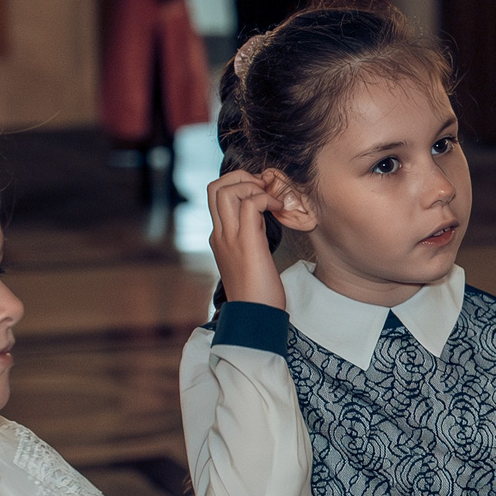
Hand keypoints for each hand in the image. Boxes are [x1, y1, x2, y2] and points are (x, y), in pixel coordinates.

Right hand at [208, 169, 286, 308]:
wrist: (255, 318)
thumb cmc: (258, 294)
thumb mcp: (249, 261)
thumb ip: (250, 240)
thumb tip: (262, 224)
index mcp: (219, 238)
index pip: (216, 196)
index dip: (238, 184)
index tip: (261, 192)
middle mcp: (220, 234)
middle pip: (215, 186)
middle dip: (242, 177)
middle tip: (265, 189)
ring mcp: (230, 237)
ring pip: (227, 190)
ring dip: (252, 185)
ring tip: (272, 199)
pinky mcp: (246, 242)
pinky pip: (250, 204)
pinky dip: (266, 199)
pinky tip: (280, 209)